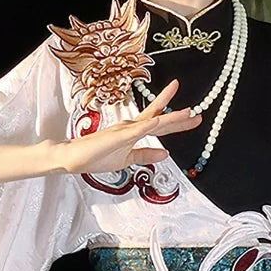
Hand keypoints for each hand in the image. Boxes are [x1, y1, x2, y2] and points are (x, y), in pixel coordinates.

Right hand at [54, 80, 200, 175]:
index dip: (177, 121)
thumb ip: (146, 154)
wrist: (73, 158)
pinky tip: (159, 120)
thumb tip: (165, 153)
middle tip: (197, 112)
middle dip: (179, 116)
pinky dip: (148, 125)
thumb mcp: (127, 158)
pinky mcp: (116, 136)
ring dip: (169, 117)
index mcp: (134, 133)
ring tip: (186, 112)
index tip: (194, 117)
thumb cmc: (96, 157)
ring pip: (151, 121)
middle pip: (159, 119)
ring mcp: (124, 131)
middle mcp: (131, 127)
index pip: (160, 124)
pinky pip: (135, 130)